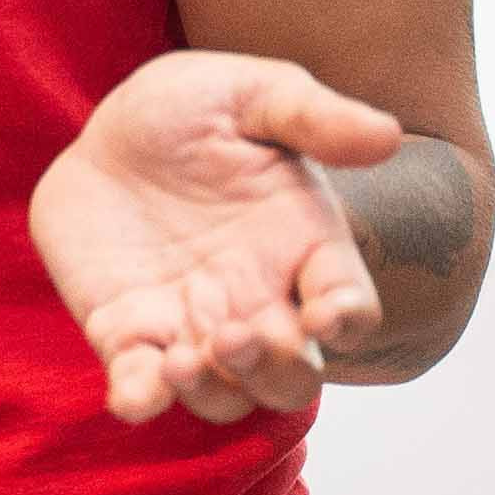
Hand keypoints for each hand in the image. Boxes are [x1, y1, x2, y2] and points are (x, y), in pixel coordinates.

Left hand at [32, 51, 402, 422]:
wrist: (106, 128)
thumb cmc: (193, 108)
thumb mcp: (253, 94)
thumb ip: (315, 116)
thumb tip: (388, 135)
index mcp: (304, 247)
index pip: (349, 307)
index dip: (345, 321)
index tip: (323, 315)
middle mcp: (258, 300)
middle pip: (292, 376)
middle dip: (272, 371)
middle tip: (233, 335)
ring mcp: (192, 325)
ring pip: (227, 398)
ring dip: (211, 393)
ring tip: (178, 357)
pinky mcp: (127, 334)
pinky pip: (140, 389)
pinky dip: (140, 401)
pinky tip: (132, 394)